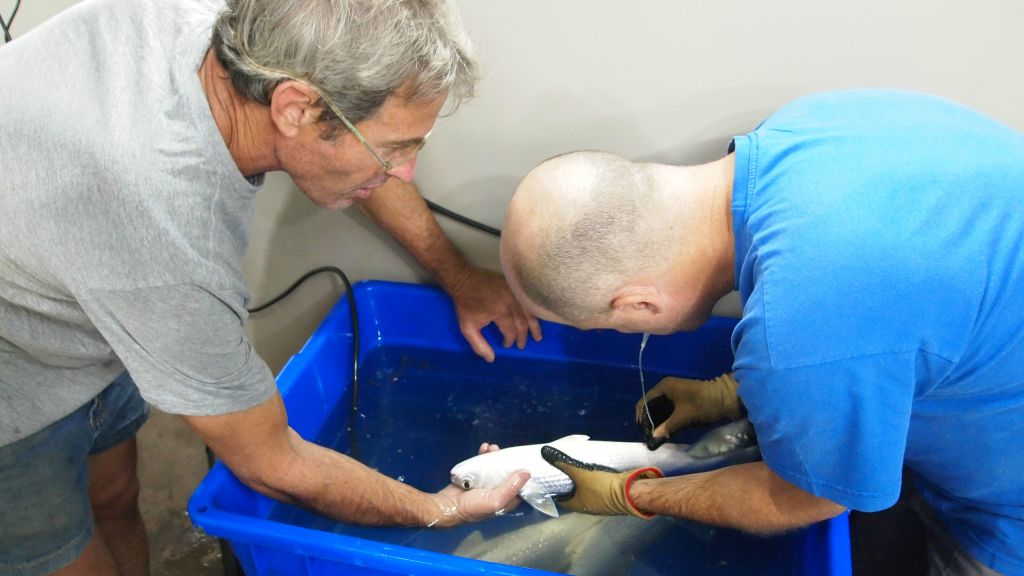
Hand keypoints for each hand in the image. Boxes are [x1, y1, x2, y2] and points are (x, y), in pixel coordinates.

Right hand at [427, 442, 526, 527]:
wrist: (447, 505)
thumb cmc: (472, 507)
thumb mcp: (495, 500)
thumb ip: (511, 487)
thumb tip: (526, 473)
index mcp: (506, 500)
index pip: (520, 486)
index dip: (523, 473)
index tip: (525, 460)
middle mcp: (498, 491)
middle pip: (507, 473)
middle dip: (507, 461)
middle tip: (506, 451)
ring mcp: (486, 483)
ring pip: (495, 467)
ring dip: (495, 456)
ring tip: (492, 447)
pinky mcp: (475, 476)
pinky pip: (482, 464)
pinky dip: (483, 455)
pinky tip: (484, 448)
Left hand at [448, 267, 541, 362]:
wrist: (464, 280)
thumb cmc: (466, 305)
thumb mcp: (467, 328)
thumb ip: (479, 345)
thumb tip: (491, 359)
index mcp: (500, 313)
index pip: (511, 331)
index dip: (510, 340)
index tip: (506, 344)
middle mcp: (511, 303)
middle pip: (523, 323)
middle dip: (523, 336)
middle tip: (522, 345)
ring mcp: (514, 292)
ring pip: (529, 312)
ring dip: (534, 326)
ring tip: (537, 336)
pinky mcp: (514, 286)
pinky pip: (527, 300)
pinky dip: (533, 311)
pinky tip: (536, 317)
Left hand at [540, 446, 661, 517]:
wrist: (628, 491)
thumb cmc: (601, 487)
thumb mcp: (580, 474)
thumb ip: (564, 464)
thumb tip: (546, 453)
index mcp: (577, 505)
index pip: (560, 500)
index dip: (554, 491)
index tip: (549, 480)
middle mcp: (587, 507)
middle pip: (573, 495)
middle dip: (568, 485)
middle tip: (561, 471)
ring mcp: (599, 503)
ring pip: (585, 492)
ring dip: (581, 483)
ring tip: (575, 468)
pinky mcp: (609, 496)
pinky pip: (597, 488)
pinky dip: (592, 481)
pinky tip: (591, 471)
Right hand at [635, 373, 742, 441]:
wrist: (727, 398)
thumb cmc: (704, 404)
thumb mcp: (684, 417)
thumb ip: (667, 427)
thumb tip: (653, 439)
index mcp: (665, 387)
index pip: (645, 400)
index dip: (641, 416)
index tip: (642, 430)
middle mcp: (667, 387)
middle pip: (652, 404)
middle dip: (649, 419)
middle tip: (649, 434)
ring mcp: (675, 392)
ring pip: (660, 407)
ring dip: (658, 420)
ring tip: (657, 434)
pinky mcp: (682, 398)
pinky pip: (669, 408)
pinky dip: (666, 418)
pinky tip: (666, 429)